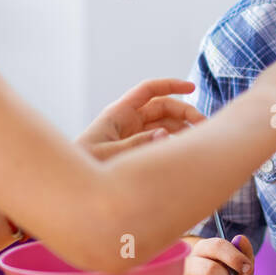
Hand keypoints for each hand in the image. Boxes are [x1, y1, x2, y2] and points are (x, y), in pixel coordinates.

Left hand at [76, 78, 204, 160]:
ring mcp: (133, 136)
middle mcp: (128, 122)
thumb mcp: (108, 155)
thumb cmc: (83, 167)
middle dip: (184, 113)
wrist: (72, 189)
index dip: (171, 85)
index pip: (149, 91)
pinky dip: (174, 143)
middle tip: (203, 126)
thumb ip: (136, 145)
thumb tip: (164, 134)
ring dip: (182, 129)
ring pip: (164, 125)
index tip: (192, 88)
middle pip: (163, 108)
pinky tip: (184, 150)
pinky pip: (160, 142)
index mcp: (119, 114)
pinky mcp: (137, 152)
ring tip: (198, 140)